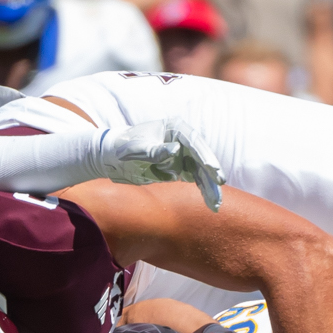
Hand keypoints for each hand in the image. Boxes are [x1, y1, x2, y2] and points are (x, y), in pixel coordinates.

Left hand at [98, 117, 224, 209]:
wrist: (112, 156)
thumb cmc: (123, 146)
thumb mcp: (137, 149)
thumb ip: (155, 150)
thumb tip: (175, 151)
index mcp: (175, 128)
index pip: (194, 141)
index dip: (204, 154)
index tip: (212, 168)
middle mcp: (183, 141)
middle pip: (202, 157)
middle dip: (211, 172)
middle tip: (220, 183)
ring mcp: (184, 155)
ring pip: (202, 171)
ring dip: (210, 187)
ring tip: (216, 203)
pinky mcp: (181, 169)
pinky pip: (196, 181)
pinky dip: (203, 191)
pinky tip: (211, 204)